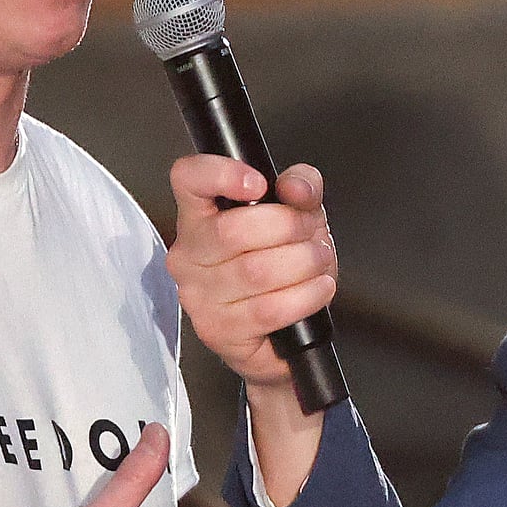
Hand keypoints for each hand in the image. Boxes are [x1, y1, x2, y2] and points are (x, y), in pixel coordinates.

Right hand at [166, 157, 336, 394]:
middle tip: (312, 235)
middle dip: (290, 228)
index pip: (188, 179)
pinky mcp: (217, 330)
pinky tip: (318, 288)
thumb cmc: (280, 267)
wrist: (282, 333)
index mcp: (200, 216)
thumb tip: (296, 187)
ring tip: (318, 262)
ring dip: (304, 263)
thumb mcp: (298, 217)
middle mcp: (189, 254)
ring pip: (257, 271)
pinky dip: (306, 296)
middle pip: (235, 229)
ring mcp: (197, 295)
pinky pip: (269, 309)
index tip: (258, 183)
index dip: (220, 174)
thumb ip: (302, 189)